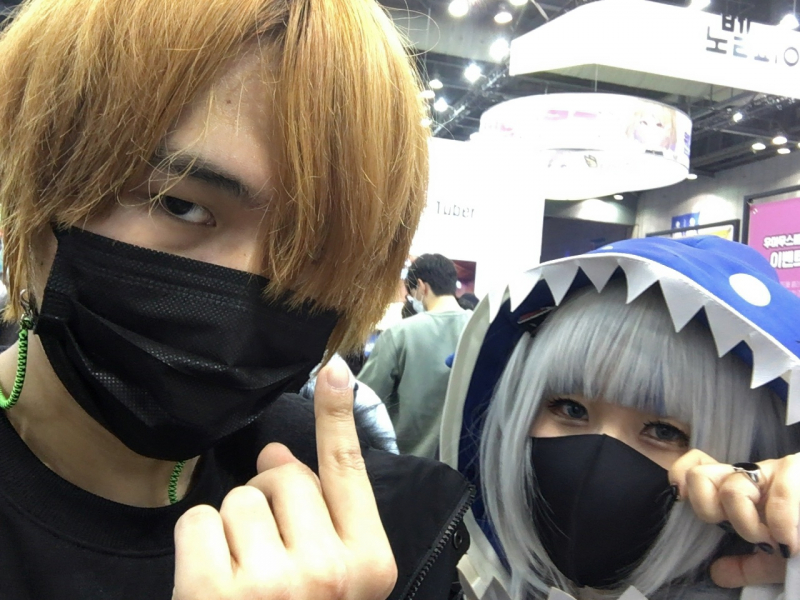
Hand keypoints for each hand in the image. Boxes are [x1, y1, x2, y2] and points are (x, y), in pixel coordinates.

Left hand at [172, 358, 397, 598]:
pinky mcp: (216, 592)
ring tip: (241, 582)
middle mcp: (330, 571)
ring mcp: (274, 583)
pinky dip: (196, 547)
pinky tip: (211, 587)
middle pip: (283, 478)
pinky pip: (198, 520)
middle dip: (267, 502)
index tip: (333, 368)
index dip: (339, 415)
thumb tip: (278, 455)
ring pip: (238, 499)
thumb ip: (319, 518)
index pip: (349, 471)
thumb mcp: (332, 582)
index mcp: (370, 565)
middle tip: (268, 557)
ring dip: (232, 530)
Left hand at [670, 449, 799, 587]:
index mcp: (742, 492)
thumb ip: (749, 566)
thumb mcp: (780, 561)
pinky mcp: (799, 468)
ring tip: (776, 540)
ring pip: (733, 486)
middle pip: (702, 478)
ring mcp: (777, 469)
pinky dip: (781, 522)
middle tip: (748, 534)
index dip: (683, 479)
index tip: (683, 496)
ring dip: (748, 522)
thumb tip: (718, 573)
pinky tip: (791, 541)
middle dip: (714, 511)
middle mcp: (754, 476)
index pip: (696, 469)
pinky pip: (778, 491)